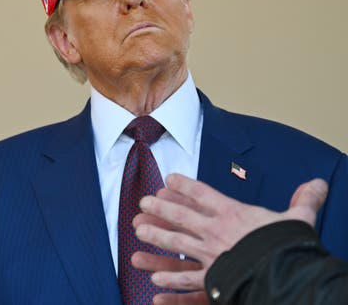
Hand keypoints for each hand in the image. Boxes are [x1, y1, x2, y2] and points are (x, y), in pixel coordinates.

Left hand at [131, 173, 327, 303]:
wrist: (288, 275)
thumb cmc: (290, 246)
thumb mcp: (298, 219)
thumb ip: (304, 200)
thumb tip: (319, 184)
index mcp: (234, 214)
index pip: (203, 193)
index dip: (184, 185)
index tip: (168, 179)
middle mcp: (217, 231)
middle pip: (181, 216)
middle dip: (160, 208)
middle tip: (142, 203)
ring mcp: (212, 255)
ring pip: (176, 243)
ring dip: (156, 236)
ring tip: (138, 231)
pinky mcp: (214, 279)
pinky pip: (187, 279)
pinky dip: (171, 279)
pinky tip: (155, 279)